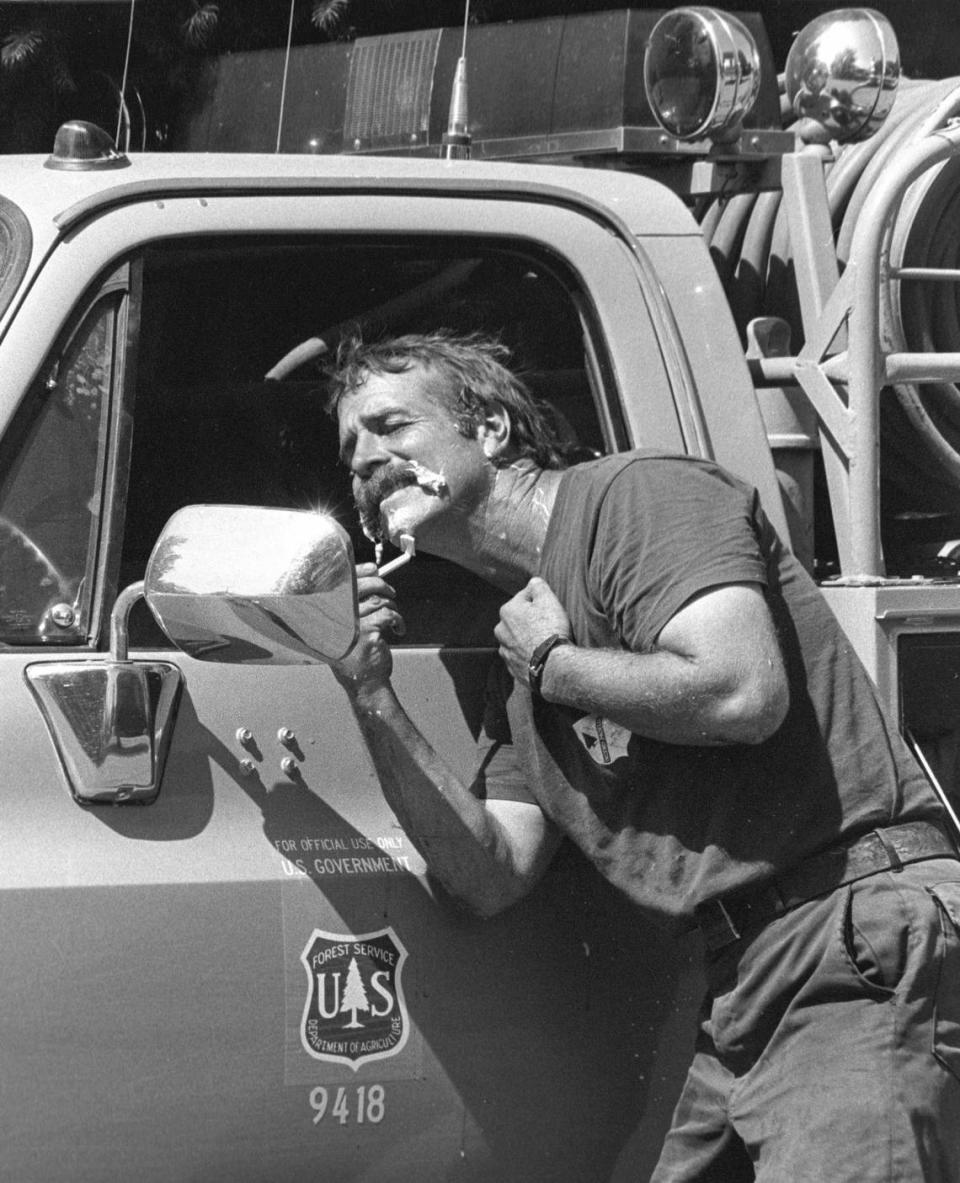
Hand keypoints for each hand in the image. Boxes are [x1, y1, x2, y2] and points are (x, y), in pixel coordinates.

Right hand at [330, 563, 404, 696]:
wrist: (364, 684)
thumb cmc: (356, 655)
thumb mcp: (347, 627)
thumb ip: (352, 604)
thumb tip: (371, 574)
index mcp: (325, 615)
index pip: (339, 584)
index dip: (358, 572)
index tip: (373, 569)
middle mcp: (333, 618)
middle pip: (359, 587)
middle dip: (380, 585)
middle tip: (391, 593)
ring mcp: (349, 625)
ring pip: (378, 601)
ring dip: (391, 607)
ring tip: (393, 620)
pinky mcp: (366, 632)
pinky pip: (388, 614)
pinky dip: (398, 620)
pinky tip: (398, 629)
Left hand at [494, 576, 571, 688]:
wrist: (552, 666)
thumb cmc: (550, 630)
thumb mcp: (548, 600)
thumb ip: (538, 586)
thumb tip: (533, 582)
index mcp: (507, 611)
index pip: (525, 598)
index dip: (541, 601)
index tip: (551, 609)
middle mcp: (501, 631)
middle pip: (520, 619)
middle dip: (531, 620)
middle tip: (549, 625)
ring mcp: (506, 651)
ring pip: (518, 639)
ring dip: (528, 639)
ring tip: (546, 643)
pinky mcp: (513, 668)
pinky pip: (522, 657)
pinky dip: (529, 655)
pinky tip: (542, 656)